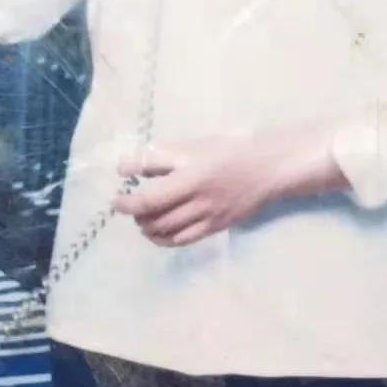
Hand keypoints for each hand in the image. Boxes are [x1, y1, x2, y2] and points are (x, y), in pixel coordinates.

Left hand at [112, 131, 342, 247]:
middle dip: (135, 215)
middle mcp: (199, 201)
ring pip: (167, 233)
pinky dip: (164, 239)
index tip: (116, 198)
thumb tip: (125, 166)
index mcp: (192, 176)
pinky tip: (157, 232)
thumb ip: (160, 158)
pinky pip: (184, 240)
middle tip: (127, 205)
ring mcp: (209, 217)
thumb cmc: (231, 148)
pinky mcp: (216, 227)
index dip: (127, 202)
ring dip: (147, 228)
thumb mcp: (194, 145)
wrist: (270, 167)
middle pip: (156, 218)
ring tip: (141, 218)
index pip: (150, 198)